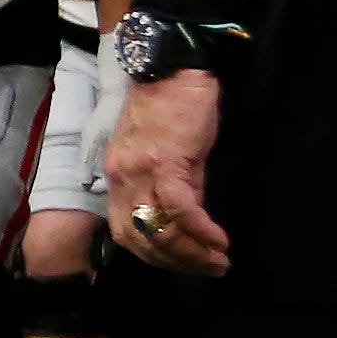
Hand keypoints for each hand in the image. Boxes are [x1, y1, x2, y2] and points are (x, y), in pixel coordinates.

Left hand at [101, 69, 229, 278]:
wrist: (174, 68)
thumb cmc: (172, 106)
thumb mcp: (166, 154)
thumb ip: (174, 188)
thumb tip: (190, 221)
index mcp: (117, 178)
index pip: (126, 233)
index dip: (155, 256)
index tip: (183, 264)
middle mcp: (120, 179)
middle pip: (141, 240)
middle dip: (176, 263)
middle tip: (208, 270)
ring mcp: (139, 172)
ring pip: (160, 230)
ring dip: (191, 254)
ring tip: (218, 261)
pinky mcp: (165, 162)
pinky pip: (180, 209)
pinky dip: (200, 231)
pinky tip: (219, 241)